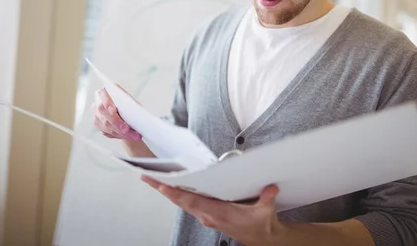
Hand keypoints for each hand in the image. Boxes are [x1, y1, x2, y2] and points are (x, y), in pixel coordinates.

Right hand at [93, 87, 141, 141]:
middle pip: (104, 113)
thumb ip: (129, 104)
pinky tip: (129, 136)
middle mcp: (98, 102)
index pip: (103, 96)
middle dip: (117, 122)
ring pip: (106, 125)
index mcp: (105, 91)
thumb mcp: (131, 102)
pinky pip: (108, 132)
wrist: (127, 115)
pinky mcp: (99, 125)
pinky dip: (120, 135)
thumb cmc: (130, 106)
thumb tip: (133, 112)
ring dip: (121, 132)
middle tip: (127, 129)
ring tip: (134, 136)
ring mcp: (96, 114)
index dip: (107, 103)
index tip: (114, 110)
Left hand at [141, 176, 284, 245]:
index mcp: (219, 214)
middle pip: (181, 201)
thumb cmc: (261, 226)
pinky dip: (178, 195)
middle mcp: (209, 216)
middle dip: (163, 189)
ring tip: (154, 179)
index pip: (193, 202)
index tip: (162, 184)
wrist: (263, 239)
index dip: (176, 193)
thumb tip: (269, 188)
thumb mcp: (266, 211)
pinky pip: (189, 204)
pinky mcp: (208, 215)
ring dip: (168, 191)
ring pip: (183, 203)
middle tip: (147, 177)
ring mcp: (207, 216)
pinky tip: (172, 187)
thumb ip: (267, 198)